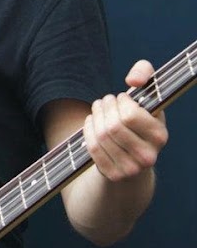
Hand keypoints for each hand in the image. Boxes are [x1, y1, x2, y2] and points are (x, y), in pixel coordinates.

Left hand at [84, 59, 168, 182]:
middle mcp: (148, 156)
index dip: (120, 102)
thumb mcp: (147, 94)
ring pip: (101, 136)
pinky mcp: (113, 175)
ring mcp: (131, 169)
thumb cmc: (140, 118)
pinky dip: (88, 130)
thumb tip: (132, 80)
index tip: (122, 99)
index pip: (130, 115)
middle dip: (104, 107)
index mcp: (160, 135)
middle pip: (113, 126)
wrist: (134, 155)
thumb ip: (144, 73)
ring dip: (95, 116)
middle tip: (105, 101)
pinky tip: (92, 122)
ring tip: (98, 108)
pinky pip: (93, 147)